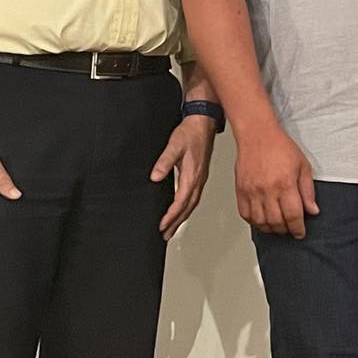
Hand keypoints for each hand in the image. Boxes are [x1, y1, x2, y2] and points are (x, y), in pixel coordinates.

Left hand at [151, 115, 215, 239]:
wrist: (203, 122)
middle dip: (177, 223)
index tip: (162, 225)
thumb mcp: (174, 145)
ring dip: (182, 218)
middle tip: (166, 235)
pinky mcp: (199, 175)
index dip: (171, 216)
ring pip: (192, 204)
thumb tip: (155, 177)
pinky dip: (187, 208)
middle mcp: (198, 180)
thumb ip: (164, 162)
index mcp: (192, 175)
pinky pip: (194, 197)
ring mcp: (200, 178)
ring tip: (173, 228)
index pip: (181, 202)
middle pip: (188, 208)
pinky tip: (182, 209)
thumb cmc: (191, 133)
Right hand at [235, 122, 318, 236]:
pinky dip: (254, 222)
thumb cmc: (280, 147)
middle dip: (285, 230)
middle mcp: (267, 190)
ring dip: (270, 229)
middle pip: (276, 222)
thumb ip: (308, 190)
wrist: (257, 135)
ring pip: (260, 222)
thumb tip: (312, 210)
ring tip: (277, 226)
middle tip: (290, 229)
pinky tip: (262, 220)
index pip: (293, 215)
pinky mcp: (240, 191)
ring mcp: (252, 192)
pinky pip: (245, 214)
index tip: (300, 232)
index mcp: (285, 184)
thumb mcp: (303, 166)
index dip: (298, 228)